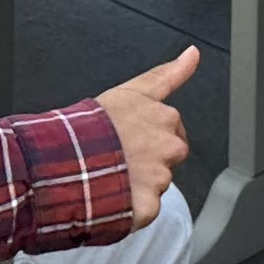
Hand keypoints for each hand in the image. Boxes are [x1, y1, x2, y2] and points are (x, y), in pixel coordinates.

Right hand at [92, 47, 197, 226]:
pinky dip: (131, 207)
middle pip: (168, 157)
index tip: (134, 136)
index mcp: (166, 119)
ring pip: (156, 184)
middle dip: (149, 159)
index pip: (173, 129)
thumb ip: (168, 74)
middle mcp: (169, 148)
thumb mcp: (130, 90)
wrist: (68, 156)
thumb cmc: (94, 123)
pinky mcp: (148, 206)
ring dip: (138, 182)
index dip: (152, 132)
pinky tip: (112, 195)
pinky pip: (145, 210)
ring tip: (109, 174)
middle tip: (120, 155)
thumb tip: (194, 53)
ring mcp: (160, 179)